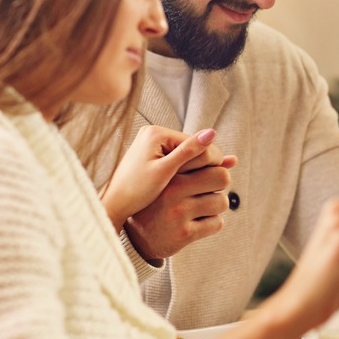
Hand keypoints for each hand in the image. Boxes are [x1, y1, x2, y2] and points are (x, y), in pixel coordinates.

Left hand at [101, 126, 234, 232]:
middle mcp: (153, 133)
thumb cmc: (135, 191)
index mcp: (156, 133)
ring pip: (187, 153)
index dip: (210, 158)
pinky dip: (189, 168)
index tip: (221, 176)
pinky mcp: (152, 153)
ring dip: (199, 165)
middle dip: (205, 161)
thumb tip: (212, 132)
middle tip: (225, 174)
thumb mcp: (165, 171)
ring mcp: (152, 143)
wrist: (112, 205)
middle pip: (191, 145)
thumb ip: (189, 152)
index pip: (195, 141)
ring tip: (222, 174)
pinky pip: (177, 158)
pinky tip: (207, 172)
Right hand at [121, 127, 237, 260]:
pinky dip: (212, 223)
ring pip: (222, 202)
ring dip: (216, 205)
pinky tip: (196, 223)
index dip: (214, 165)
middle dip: (219, 184)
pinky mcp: (184, 234)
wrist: (135, 238)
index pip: (209, 158)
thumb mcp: (173, 179)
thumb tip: (233, 159)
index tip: (206, 173)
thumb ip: (202, 166)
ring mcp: (178, 213)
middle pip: (222, 177)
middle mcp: (172, 190)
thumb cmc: (159, 201)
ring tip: (200, 208)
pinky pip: (217, 223)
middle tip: (208, 191)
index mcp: (169, 173)